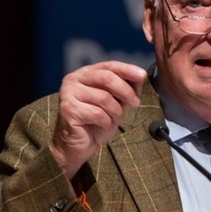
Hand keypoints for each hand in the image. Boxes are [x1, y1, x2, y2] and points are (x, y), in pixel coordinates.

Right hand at [49, 61, 147, 178]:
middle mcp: (74, 80)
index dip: (127, 69)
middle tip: (135, 103)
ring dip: (116, 112)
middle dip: (125, 91)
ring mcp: (68, 93)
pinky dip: (106, 122)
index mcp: (85, 74)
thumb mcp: (116, 103)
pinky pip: (97, 113)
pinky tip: (102, 126)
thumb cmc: (96, 123)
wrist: (77, 146)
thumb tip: (140, 77)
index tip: (142, 75)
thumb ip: (125, 89)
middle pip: (107, 78)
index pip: (109, 66)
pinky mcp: (68, 109)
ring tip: (113, 119)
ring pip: (104, 98)